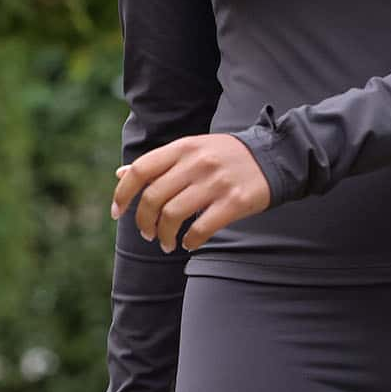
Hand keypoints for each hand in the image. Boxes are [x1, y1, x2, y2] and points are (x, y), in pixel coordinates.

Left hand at [112, 133, 271, 251]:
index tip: (117, 212)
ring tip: (166, 243)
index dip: (123, 193)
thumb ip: (157, 164)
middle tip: (147, 234)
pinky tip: (189, 243)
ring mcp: (215, 182)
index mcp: (182, 148)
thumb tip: (120, 174)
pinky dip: (190, 241)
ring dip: (164, 235)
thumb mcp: (190, 150)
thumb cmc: (223, 157)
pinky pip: (202, 228)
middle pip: (153, 197)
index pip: (140, 170)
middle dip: (144, 222)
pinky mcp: (234, 202)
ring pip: (173, 215)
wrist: (273, 156)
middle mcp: (196, 163)